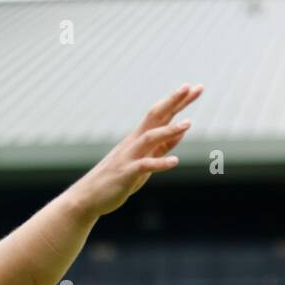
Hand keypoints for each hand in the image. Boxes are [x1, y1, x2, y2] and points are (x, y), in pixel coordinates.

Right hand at [71, 83, 202, 217]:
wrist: (90, 196)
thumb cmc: (119, 178)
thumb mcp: (146, 160)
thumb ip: (163, 146)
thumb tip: (181, 131)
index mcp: (139, 138)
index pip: (161, 114)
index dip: (177, 101)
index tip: (194, 87)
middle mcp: (134, 142)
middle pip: (155, 116)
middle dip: (173, 102)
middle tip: (191, 87)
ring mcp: (129, 157)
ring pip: (150, 138)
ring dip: (169, 130)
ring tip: (188, 123)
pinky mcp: (126, 173)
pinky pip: (144, 166)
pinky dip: (160, 163)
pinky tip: (175, 162)